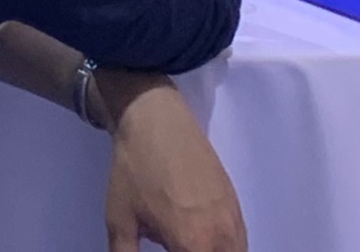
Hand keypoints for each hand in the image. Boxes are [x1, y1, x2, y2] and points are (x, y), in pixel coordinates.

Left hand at [102, 80, 245, 251]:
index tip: (168, 248)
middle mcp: (222, 236)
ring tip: (188, 243)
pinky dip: (226, 247)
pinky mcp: (237, 203)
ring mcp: (234, 219)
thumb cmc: (135, 169)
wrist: (157, 120)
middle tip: (176, 245)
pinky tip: (204, 240)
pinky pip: (240, 241)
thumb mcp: (119, 219)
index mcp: (193, 244)